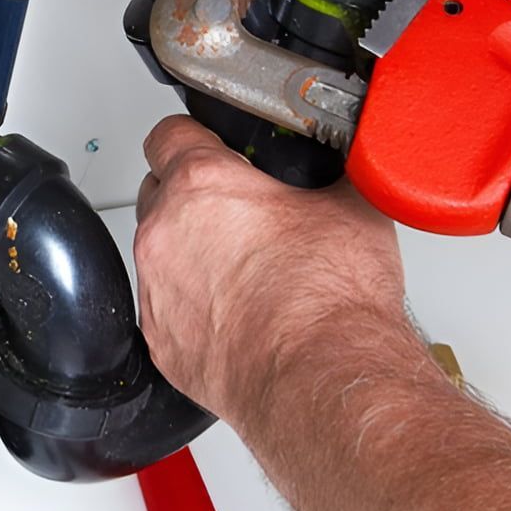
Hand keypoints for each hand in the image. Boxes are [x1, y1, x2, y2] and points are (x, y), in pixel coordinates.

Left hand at [134, 116, 405, 428]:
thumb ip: (334, 170)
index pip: (168, 133)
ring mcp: (157, 291)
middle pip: (158, 190)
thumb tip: (350, 161)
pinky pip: (166, 307)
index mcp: (203, 185)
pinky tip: (238, 310)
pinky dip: (193, 304)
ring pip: (160, 251)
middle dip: (192, 194)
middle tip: (240, 208)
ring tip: (245, 266)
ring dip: (191, 250)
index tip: (210, 144)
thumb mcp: (354, 204)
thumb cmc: (330, 300)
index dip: (193, 134)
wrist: (322, 376)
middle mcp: (165, 234)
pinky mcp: (161, 342)